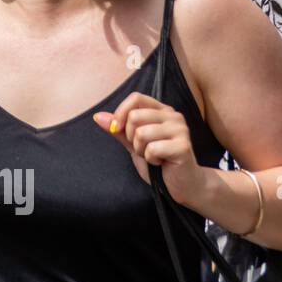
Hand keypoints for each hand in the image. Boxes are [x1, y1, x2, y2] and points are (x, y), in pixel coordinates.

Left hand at [94, 92, 209, 204]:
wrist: (183, 184)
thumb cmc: (159, 162)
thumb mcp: (134, 144)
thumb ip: (118, 130)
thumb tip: (97, 116)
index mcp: (162, 110)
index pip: (136, 98)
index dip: (120, 113)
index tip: (116, 129)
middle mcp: (173, 116)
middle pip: (135, 116)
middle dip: (131, 137)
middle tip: (144, 148)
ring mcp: (180, 130)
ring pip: (141, 133)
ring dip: (141, 150)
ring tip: (153, 156)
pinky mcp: (183, 146)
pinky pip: (152, 149)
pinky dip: (151, 159)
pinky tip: (161, 162)